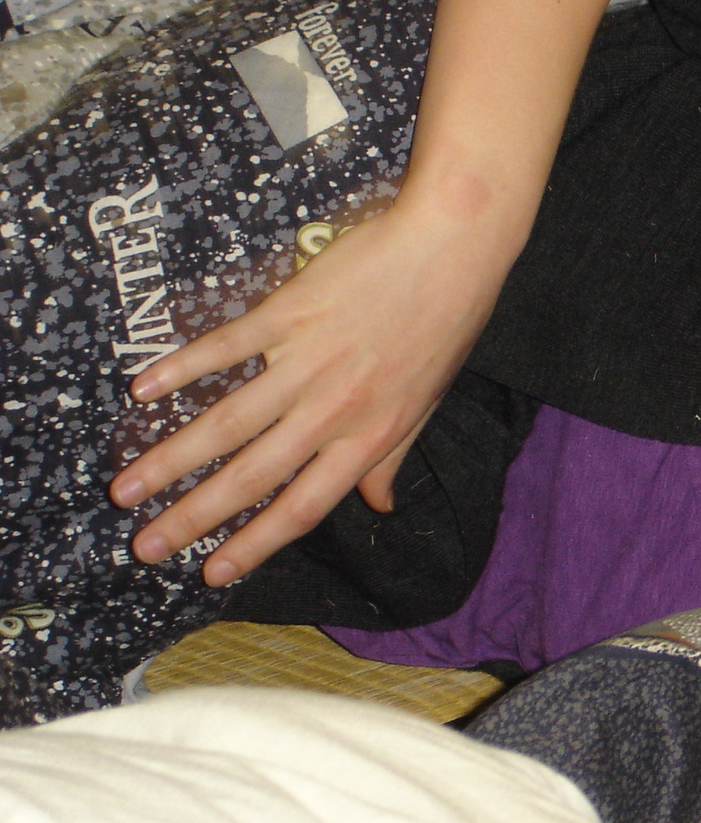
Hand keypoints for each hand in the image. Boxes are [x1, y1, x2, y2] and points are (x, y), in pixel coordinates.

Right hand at [109, 192, 519, 586]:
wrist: (454, 249)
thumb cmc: (446, 324)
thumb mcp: (428, 403)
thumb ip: (393, 457)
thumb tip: (379, 505)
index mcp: (369, 437)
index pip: (304, 507)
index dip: (255, 545)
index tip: (212, 573)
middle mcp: (334, 410)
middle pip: (252, 477)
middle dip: (192, 517)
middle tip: (143, 546)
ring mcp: (308, 361)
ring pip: (227, 422)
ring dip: (170, 459)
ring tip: (124, 488)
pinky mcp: (289, 313)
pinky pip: (226, 347)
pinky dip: (181, 368)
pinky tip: (141, 391)